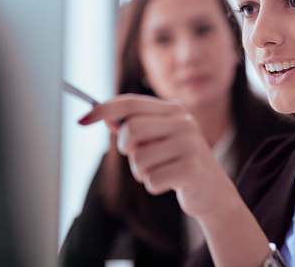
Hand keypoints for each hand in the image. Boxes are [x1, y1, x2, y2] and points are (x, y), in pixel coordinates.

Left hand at [78, 93, 235, 217]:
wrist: (213, 192)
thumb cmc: (179, 162)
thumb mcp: (158, 140)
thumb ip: (135, 126)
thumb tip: (106, 118)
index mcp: (175, 110)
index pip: (131, 103)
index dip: (104, 110)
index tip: (81, 120)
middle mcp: (185, 122)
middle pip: (131, 130)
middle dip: (126, 149)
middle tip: (138, 156)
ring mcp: (190, 145)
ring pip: (138, 159)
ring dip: (142, 172)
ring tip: (160, 170)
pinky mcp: (192, 169)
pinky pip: (151, 180)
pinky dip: (154, 185)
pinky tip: (170, 183)